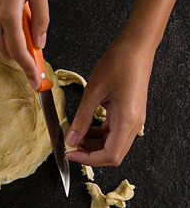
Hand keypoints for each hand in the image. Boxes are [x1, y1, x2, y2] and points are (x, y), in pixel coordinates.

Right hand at [0, 0, 48, 88]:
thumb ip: (41, 17)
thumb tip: (40, 41)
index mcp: (8, 13)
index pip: (19, 51)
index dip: (28, 68)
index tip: (34, 80)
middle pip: (8, 51)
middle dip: (21, 52)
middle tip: (34, 42)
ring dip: (11, 37)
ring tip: (20, 14)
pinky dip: (2, 25)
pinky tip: (6, 6)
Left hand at [65, 37, 151, 165]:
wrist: (135, 48)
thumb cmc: (118, 64)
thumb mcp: (93, 92)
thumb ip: (81, 119)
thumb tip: (72, 139)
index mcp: (127, 120)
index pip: (110, 155)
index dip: (89, 160)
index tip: (71, 155)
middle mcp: (134, 124)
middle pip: (113, 154)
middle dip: (90, 154)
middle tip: (71, 147)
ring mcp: (133, 119)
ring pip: (113, 144)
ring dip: (94, 144)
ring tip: (75, 137)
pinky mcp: (129, 114)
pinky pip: (113, 132)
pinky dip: (98, 134)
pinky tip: (84, 127)